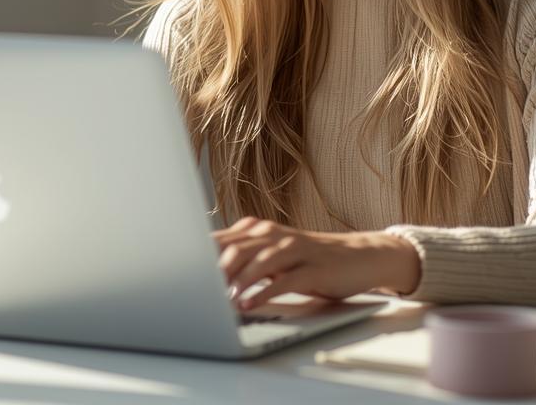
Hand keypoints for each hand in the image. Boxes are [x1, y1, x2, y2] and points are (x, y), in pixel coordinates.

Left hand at [212, 216, 421, 310]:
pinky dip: (263, 292)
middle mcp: (275, 235)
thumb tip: (205, 272)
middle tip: (193, 288)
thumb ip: (244, 259)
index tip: (177, 271)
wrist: (358, 257)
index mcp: (260, 231)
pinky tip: (248, 304)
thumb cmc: (310, 260)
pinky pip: (284, 280)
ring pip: (259, 261)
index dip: (199, 255)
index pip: (223, 240)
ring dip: (236, 281)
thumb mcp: (274, 256)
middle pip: (236, 249)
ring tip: (218, 299)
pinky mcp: (312, 269)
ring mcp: (295, 250)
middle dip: (212, 269)